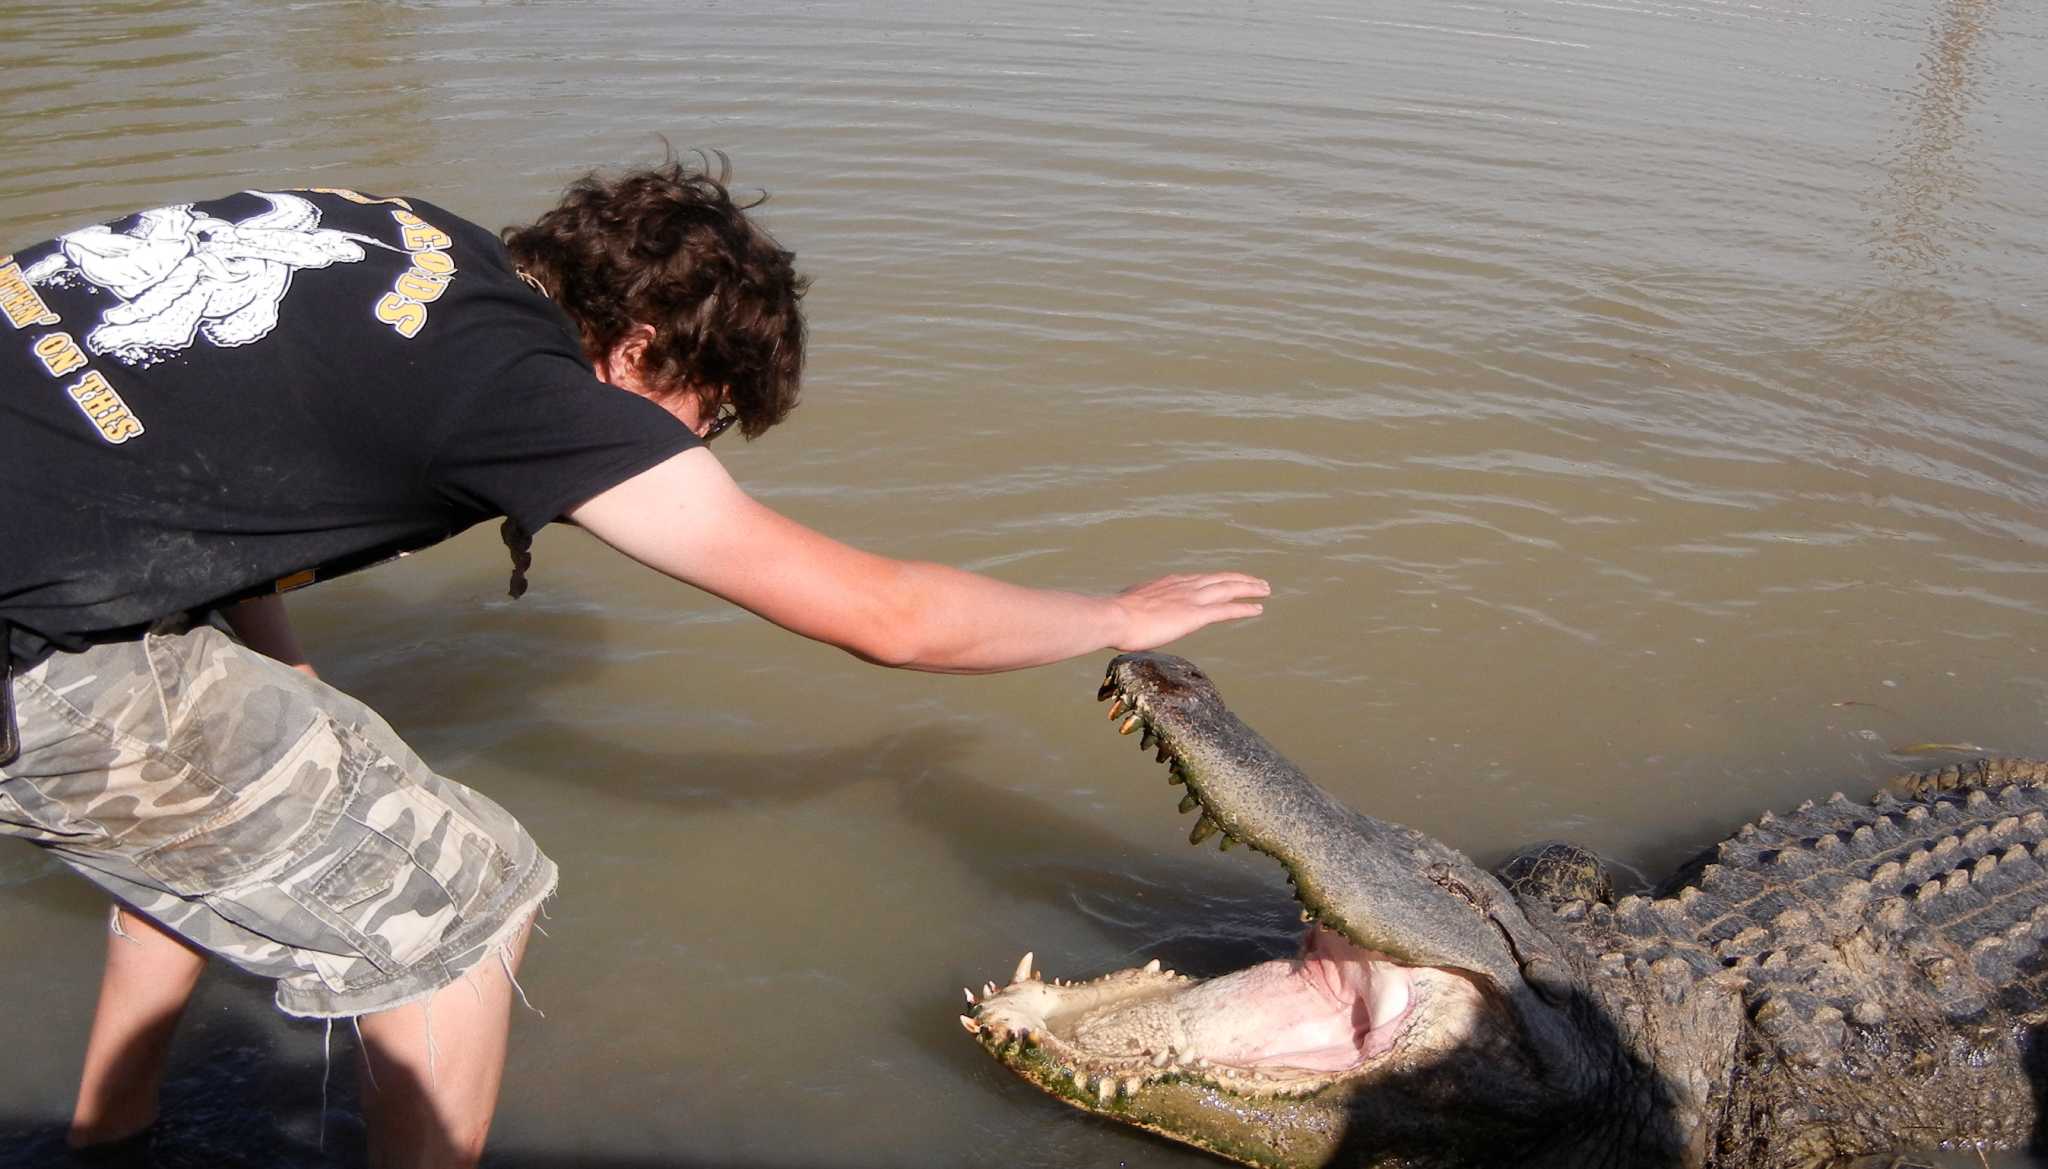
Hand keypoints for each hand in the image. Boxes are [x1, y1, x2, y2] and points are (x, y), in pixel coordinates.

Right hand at [1110, 573, 1268, 650]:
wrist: (1114, 617)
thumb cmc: (1114, 617)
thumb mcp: (1128, 605)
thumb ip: (1138, 607)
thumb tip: (1131, 614)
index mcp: (1168, 583)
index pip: (1199, 579)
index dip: (1216, 579)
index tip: (1227, 580)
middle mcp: (1183, 585)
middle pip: (1219, 579)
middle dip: (1240, 579)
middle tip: (1257, 582)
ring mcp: (1191, 598)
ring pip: (1228, 589)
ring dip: (1249, 588)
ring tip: (1265, 590)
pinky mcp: (1195, 614)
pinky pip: (1226, 609)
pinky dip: (1244, 607)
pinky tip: (1258, 609)